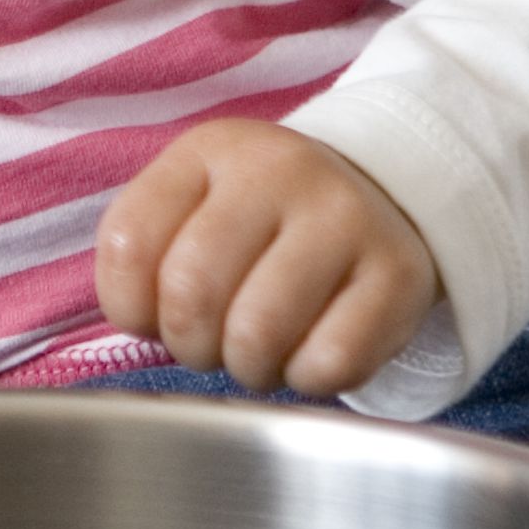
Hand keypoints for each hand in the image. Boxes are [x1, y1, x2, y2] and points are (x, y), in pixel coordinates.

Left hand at [95, 119, 441, 396]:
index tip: (157, 313)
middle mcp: (280, 170)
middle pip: (191, 293)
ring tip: (261, 351)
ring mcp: (346, 217)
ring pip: (258, 332)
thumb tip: (142, 322)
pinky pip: (330, 361)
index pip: (129, 244)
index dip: (131, 308)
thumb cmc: (264, 224)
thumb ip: (146, 255)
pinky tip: (310, 354)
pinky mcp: (399, 273)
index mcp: (213, 150)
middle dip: (191, 345)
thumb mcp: (194, 207)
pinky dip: (306, 379)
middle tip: (214, 342)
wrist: (382, 197)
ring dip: (248, 367)